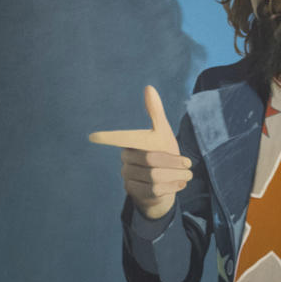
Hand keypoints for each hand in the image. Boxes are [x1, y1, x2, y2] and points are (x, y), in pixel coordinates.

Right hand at [89, 85, 191, 219]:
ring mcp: (128, 178)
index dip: (108, 138)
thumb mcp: (162, 133)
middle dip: (173, 162)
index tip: (92, 136)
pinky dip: (171, 187)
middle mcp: (125, 160)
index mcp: (131, 144)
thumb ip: (155, 112)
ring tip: (187, 175)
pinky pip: (154, 190)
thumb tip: (148, 87)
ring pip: (154, 176)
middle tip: (188, 164)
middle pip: (151, 159)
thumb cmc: (163, 155)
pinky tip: (179, 184)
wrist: (165, 186)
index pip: (121, 139)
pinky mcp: (134, 194)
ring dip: (175, 175)